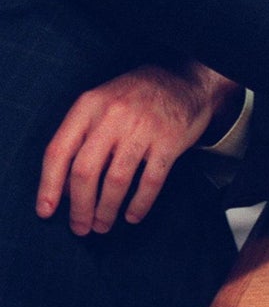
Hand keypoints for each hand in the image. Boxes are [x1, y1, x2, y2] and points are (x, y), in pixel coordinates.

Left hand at [36, 63, 239, 234]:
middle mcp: (113, 116)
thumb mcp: (101, 103)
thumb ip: (81, 135)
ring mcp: (143, 128)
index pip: (58, 152)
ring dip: (107, 210)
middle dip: (80, 207)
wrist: (185, 79)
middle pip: (85, 172)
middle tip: (80, 226)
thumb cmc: (136, 97)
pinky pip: (150, 181)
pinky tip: (132, 215)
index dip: (48, 186)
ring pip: (116, 181)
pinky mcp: (169, 141)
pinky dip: (140, 204)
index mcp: (89, 106)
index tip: (46, 211)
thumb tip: (63, 185)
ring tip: (103, 225)